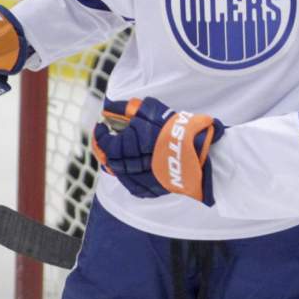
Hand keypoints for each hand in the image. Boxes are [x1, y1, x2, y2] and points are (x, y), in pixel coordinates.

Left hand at [92, 97, 223, 200]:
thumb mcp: (149, 111)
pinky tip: (135, 168)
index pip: (104, 144)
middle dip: (108, 149)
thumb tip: (109, 109)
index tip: (101, 127)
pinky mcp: (153, 190)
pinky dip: (131, 176)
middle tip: (109, 139)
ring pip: (122, 174)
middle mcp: (129, 168)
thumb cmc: (172, 130)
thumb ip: (126, 109)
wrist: (198, 152)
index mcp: (125, 149)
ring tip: (123, 153)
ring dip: (119, 163)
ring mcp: (141, 181)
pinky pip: (135, 185)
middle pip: (111, 160)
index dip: (100, 135)